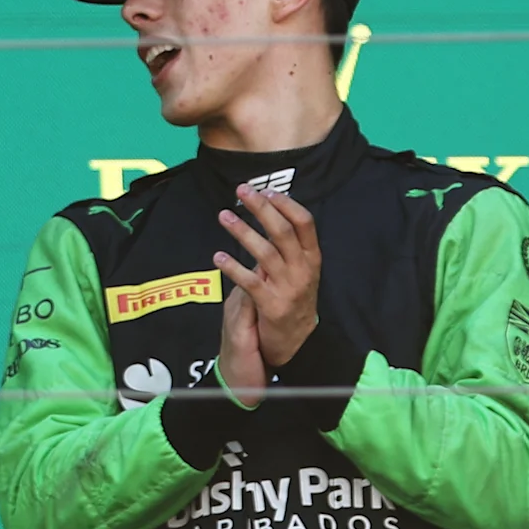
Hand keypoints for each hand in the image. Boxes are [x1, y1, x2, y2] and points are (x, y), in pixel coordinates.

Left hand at [214, 187, 322, 401]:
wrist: (292, 339)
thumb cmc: (290, 295)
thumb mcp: (296, 268)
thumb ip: (284, 244)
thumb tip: (267, 208)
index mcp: (311, 258)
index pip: (305, 224)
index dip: (287, 204)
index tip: (267, 190)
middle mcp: (303, 271)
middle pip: (283, 232)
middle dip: (262, 209)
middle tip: (241, 191)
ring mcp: (289, 289)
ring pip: (265, 253)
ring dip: (242, 232)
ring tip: (223, 216)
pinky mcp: (271, 306)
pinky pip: (250, 282)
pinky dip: (232, 267)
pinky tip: (218, 256)